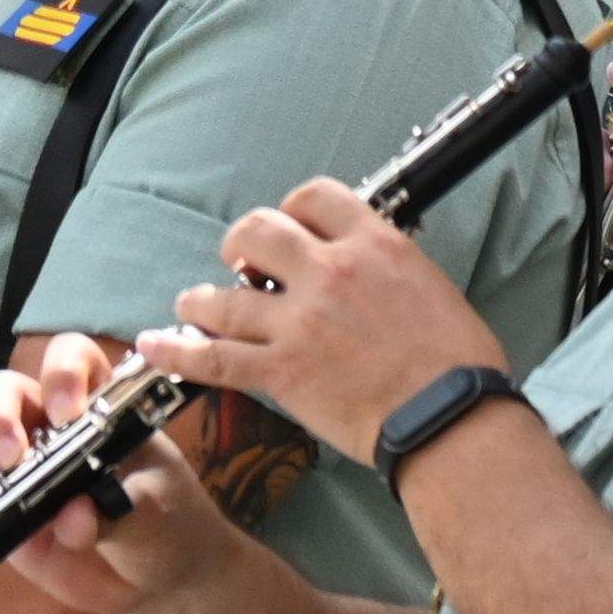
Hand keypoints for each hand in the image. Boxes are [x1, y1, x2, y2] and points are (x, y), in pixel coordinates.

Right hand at [0, 340, 228, 613]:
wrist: (157, 574)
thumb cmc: (164, 520)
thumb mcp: (153, 508)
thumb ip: (115, 508)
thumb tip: (74, 516)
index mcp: (93, 405)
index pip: (71, 360)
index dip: (64, 376)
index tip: (70, 415)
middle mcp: (45, 426)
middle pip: (3, 396)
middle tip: (10, 456)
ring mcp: (12, 471)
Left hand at [142, 181, 496, 464]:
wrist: (449, 416)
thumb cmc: (458, 362)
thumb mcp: (432, 286)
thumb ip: (388, 268)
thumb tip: (368, 271)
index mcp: (375, 245)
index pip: (316, 197)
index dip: (294, 209)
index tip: (292, 229)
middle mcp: (330, 273)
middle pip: (259, 231)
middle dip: (241, 243)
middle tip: (242, 263)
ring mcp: (300, 323)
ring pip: (224, 296)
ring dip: (202, 299)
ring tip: (195, 304)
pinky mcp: (281, 372)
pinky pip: (212, 357)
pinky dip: (176, 351)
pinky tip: (154, 344)